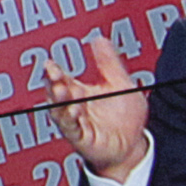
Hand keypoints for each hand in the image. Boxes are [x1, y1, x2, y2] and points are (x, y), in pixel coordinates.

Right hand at [44, 37, 151, 184]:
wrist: (135, 146)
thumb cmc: (125, 119)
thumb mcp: (121, 85)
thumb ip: (109, 64)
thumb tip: (98, 39)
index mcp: (80, 92)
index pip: (61, 79)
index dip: (54, 71)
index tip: (50, 63)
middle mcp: (74, 106)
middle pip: (56, 93)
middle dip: (52, 83)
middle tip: (53, 73)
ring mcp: (75, 123)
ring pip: (59, 110)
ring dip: (59, 100)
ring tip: (62, 89)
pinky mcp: (81, 138)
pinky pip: (71, 128)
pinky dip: (69, 119)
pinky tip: (73, 109)